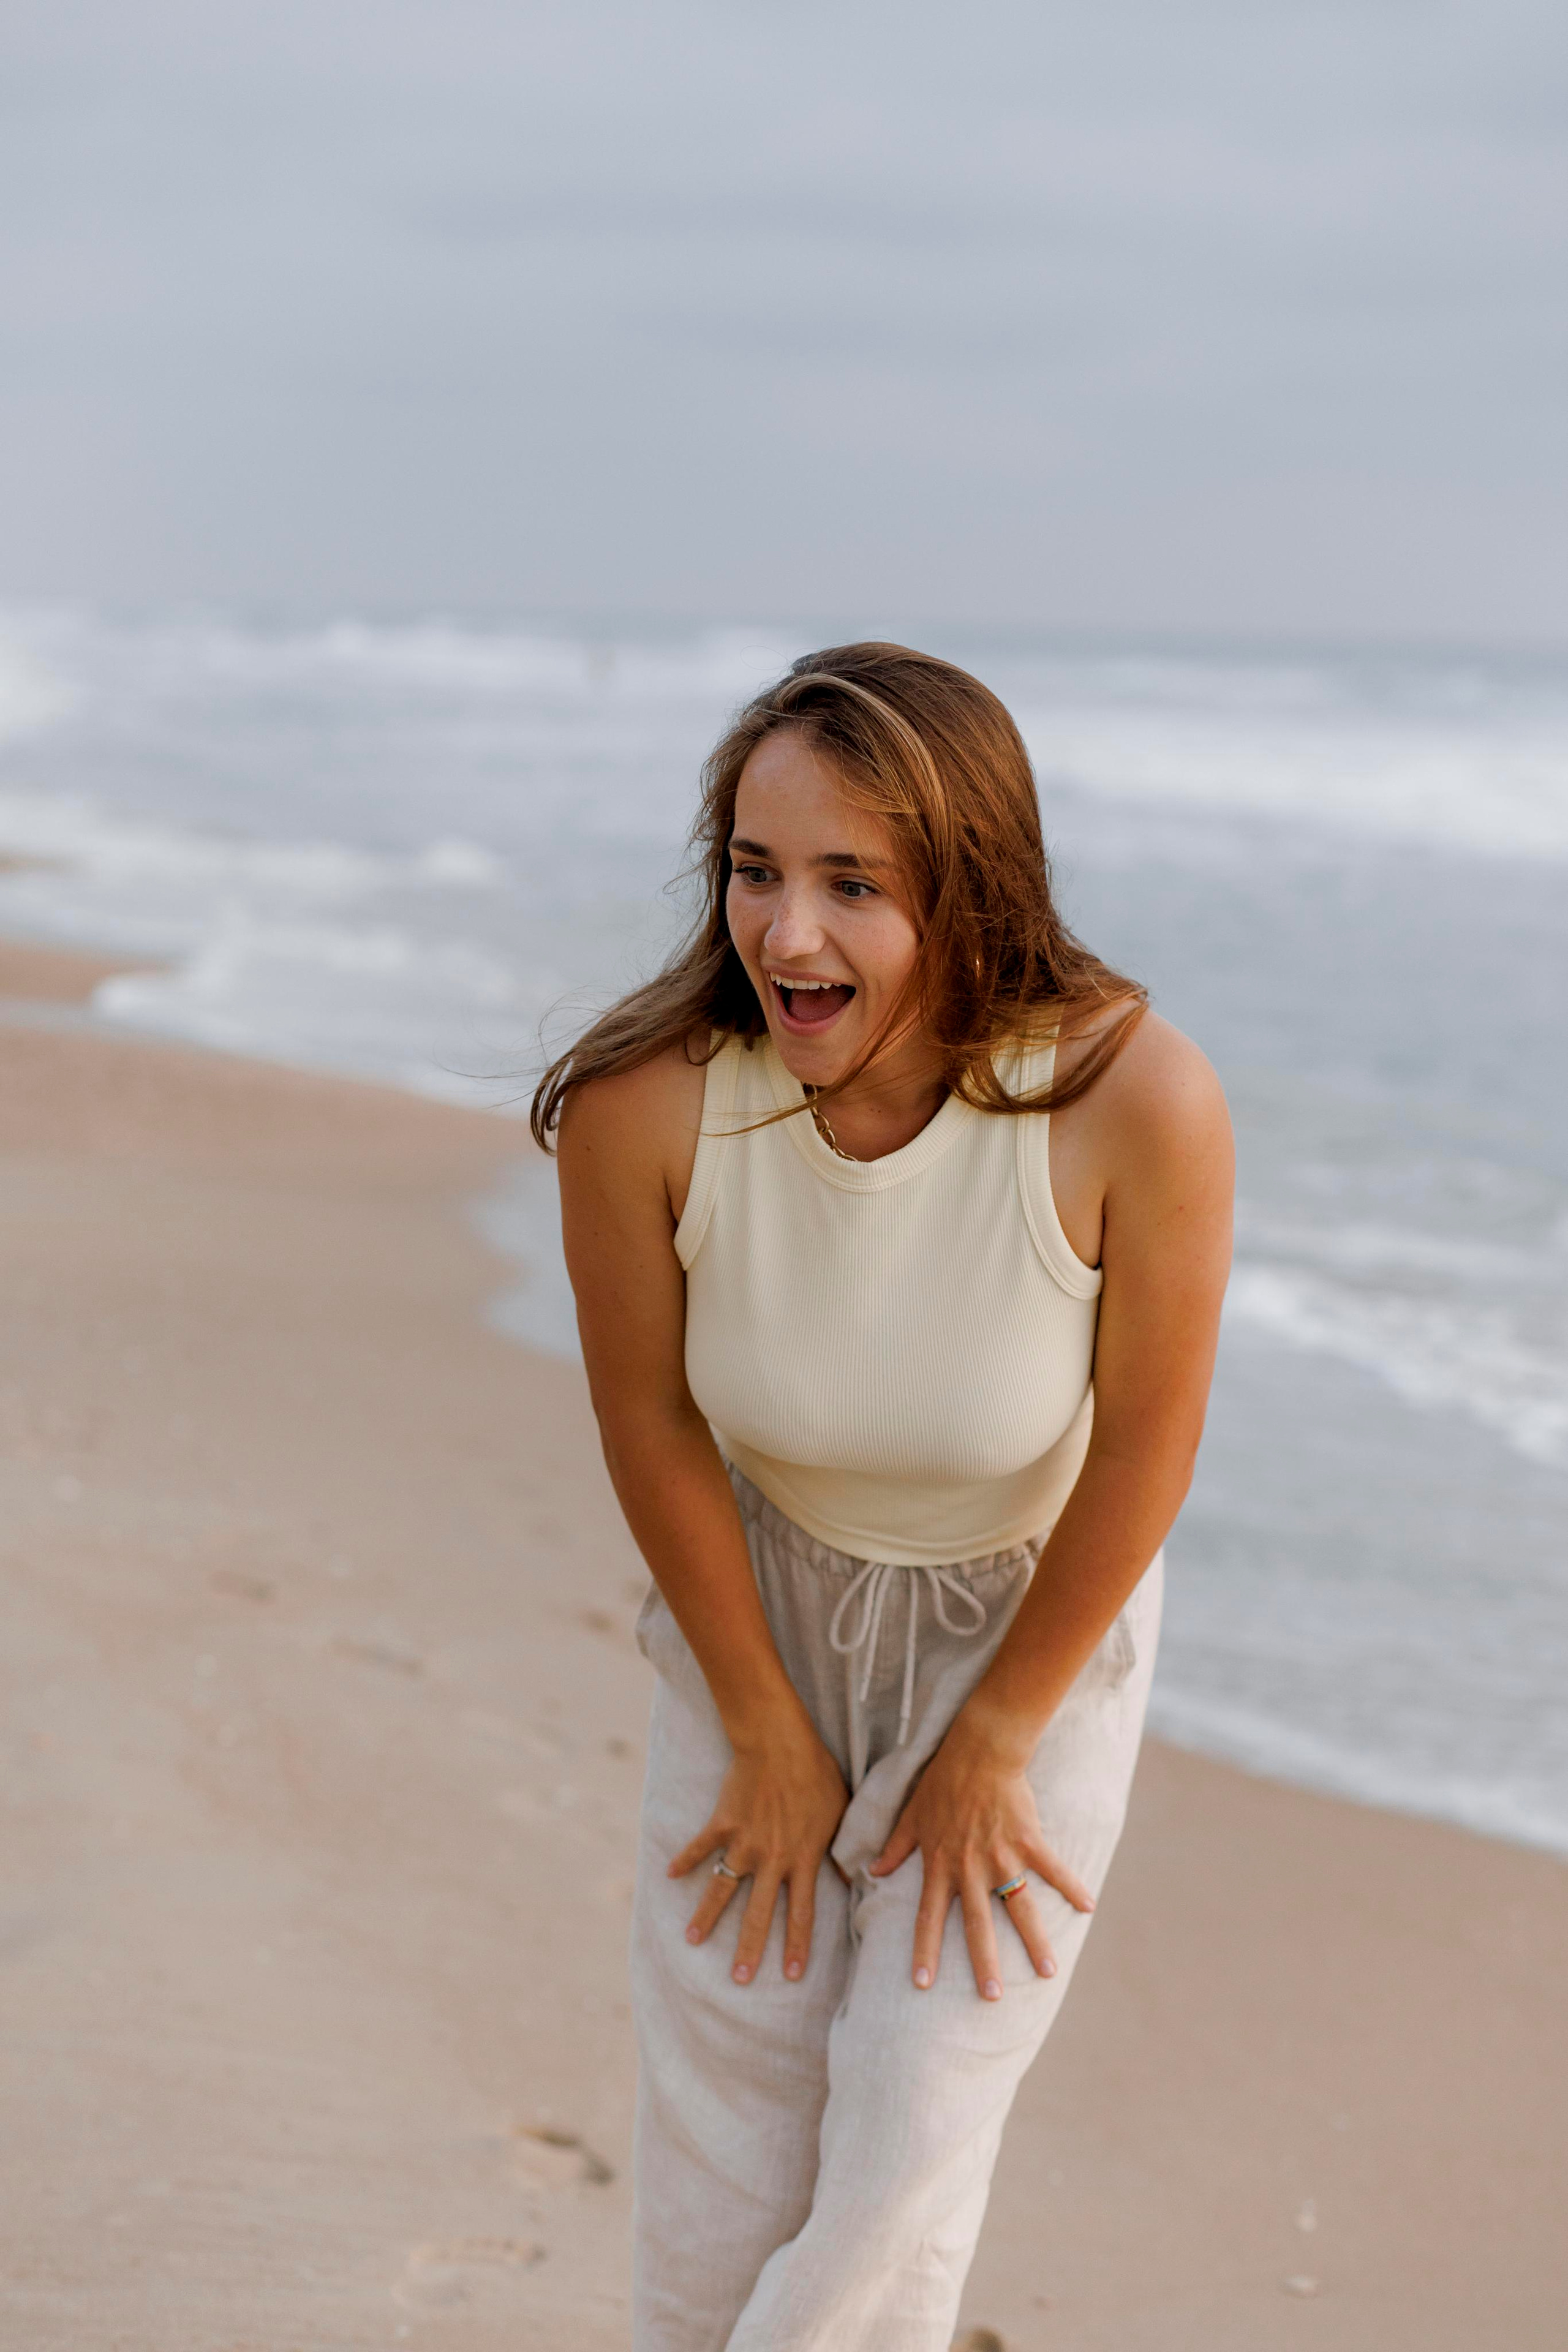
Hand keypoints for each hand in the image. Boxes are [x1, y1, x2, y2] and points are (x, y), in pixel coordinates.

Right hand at [668, 1713, 848, 1985]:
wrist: (780, 1741)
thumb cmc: (817, 1773)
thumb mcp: (840, 1812)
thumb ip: (843, 1848)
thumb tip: (855, 1877)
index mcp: (803, 1858)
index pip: (802, 1913)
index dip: (797, 1946)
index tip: (791, 1976)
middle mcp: (771, 1858)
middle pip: (758, 1913)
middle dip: (749, 1949)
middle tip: (740, 1979)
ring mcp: (743, 1842)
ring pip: (722, 1888)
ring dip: (707, 1916)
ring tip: (693, 1940)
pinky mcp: (723, 1822)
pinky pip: (700, 1846)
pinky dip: (684, 1859)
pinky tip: (669, 1875)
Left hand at [869, 1718, 1093, 1999]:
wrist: (977, 1750)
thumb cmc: (941, 1781)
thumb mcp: (911, 1816)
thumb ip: (894, 1848)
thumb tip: (870, 1871)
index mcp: (940, 1864)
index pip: (927, 1916)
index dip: (924, 1950)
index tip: (922, 1984)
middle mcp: (969, 1868)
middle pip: (976, 1923)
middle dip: (984, 1963)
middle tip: (991, 1998)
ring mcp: (1001, 1856)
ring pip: (1019, 1906)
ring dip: (1033, 1941)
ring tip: (1046, 1973)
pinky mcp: (1028, 1841)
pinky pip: (1052, 1869)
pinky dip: (1071, 1887)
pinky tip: (1088, 1907)